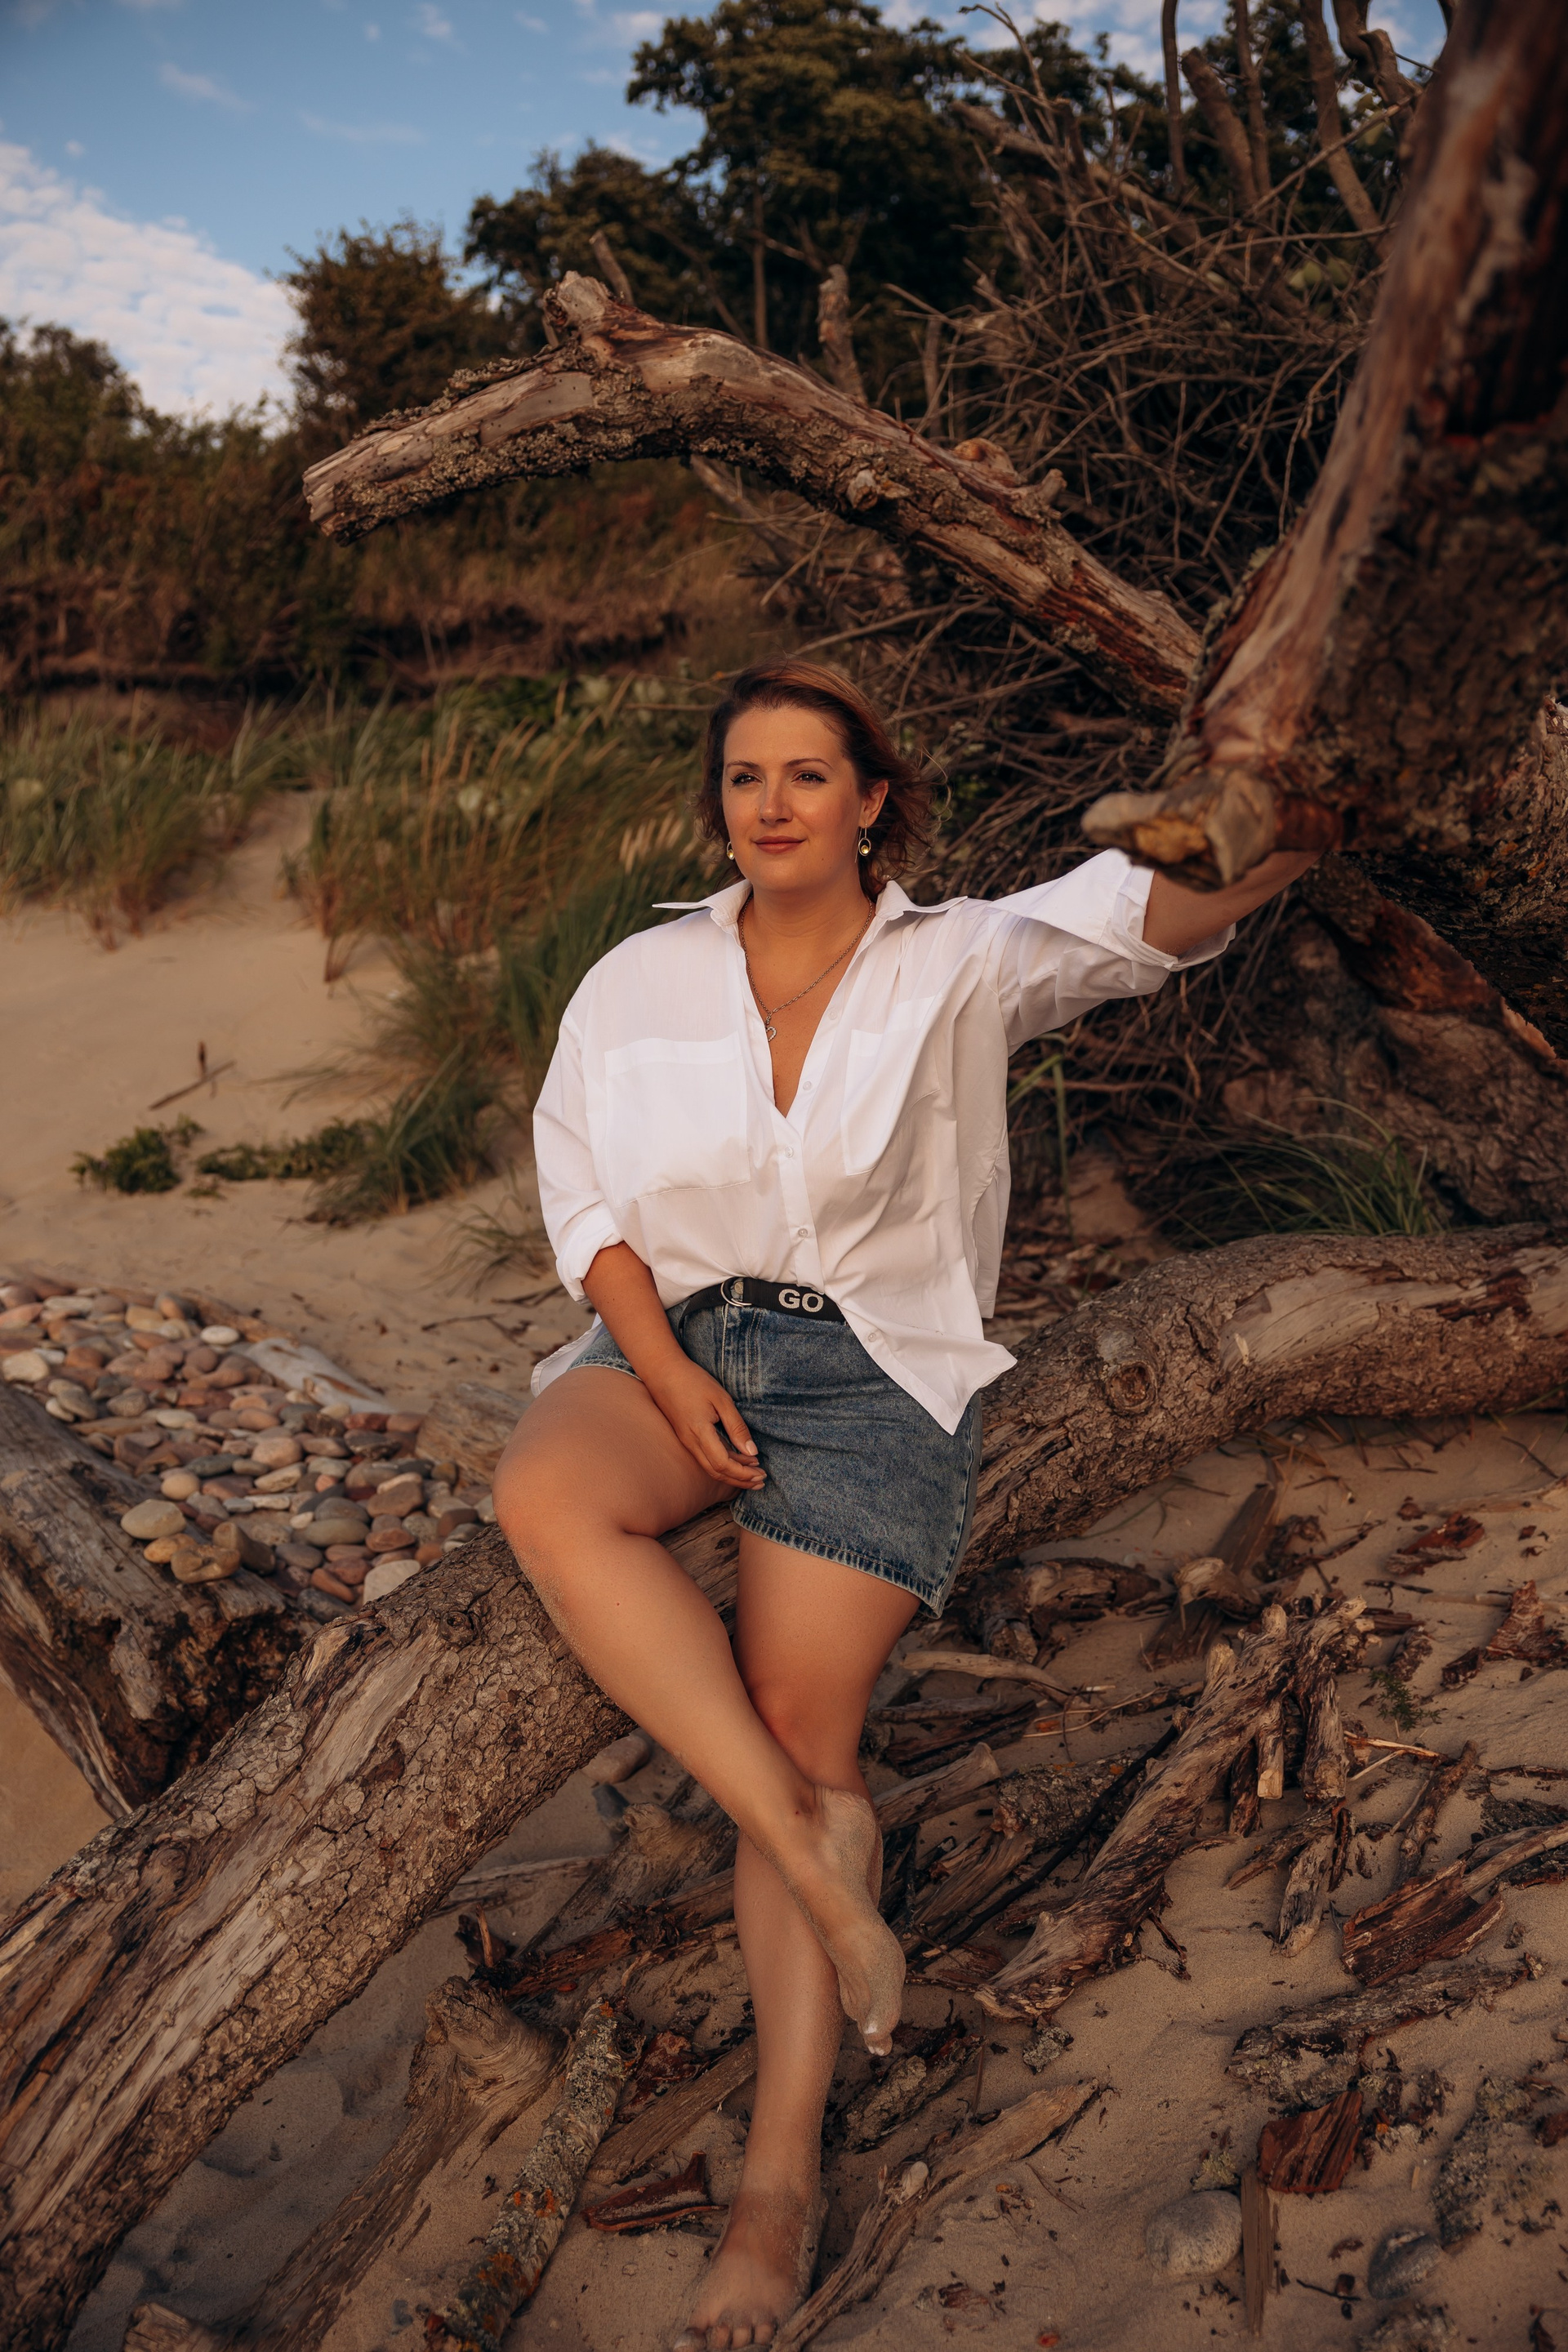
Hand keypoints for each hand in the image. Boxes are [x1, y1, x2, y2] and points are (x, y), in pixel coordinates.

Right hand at [645, 1357, 765, 1490]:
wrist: (662, 1371)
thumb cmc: (693, 1381)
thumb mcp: (722, 1399)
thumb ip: (737, 1427)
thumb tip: (752, 1452)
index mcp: (700, 1433)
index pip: (723, 1465)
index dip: (743, 1473)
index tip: (761, 1473)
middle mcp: (690, 1442)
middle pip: (717, 1472)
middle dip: (740, 1480)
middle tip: (762, 1480)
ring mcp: (686, 1441)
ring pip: (710, 1467)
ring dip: (732, 1474)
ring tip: (754, 1473)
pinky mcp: (685, 1437)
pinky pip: (705, 1458)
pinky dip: (723, 1463)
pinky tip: (737, 1459)